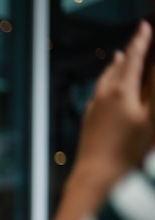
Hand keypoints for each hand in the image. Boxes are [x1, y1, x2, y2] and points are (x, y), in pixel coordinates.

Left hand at [74, 20, 154, 188]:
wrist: (96, 175)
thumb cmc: (128, 151)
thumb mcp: (151, 118)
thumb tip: (154, 68)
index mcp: (120, 91)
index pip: (133, 59)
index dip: (141, 42)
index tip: (145, 27)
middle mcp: (102, 95)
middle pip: (117, 67)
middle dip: (129, 52)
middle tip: (137, 40)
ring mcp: (93, 108)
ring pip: (104, 80)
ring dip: (114, 67)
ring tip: (119, 57)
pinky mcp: (88, 121)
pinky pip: (97, 94)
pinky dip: (105, 84)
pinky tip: (105, 89)